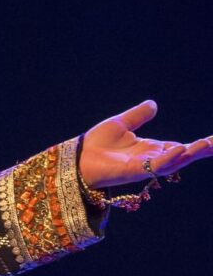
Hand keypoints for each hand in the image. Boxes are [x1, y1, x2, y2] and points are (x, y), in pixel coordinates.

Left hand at [79, 100, 212, 187]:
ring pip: (173, 162)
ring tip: (208, 145)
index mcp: (151, 149)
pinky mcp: (132, 171)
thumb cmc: (96, 144)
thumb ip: (138, 116)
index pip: (181, 147)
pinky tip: (180, 149)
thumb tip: (154, 104)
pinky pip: (154, 166)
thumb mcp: (121, 124)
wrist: (77, 157)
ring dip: (191, 154)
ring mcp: (143, 166)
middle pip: (183, 156)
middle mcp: (151, 159)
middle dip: (202, 150)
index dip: (199, 144)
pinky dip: (168, 158)